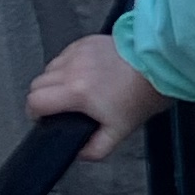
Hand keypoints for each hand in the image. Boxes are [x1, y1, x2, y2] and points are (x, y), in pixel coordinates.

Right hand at [26, 34, 163, 160]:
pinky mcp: (86, 42)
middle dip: (45, 98)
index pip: (35, 101)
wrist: (159, 64)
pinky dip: (67, 66)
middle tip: (63, 107)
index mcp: (76, 92)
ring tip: (76, 90)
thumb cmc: (141, 95)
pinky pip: (64, 55)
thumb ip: (95, 148)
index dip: (36, 113)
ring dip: (55, 81)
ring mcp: (78, 52)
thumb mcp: (119, 131)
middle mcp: (72, 69)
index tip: (46, 118)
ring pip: (49, 69)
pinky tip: (85, 74)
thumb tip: (78, 152)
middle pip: (37, 85)